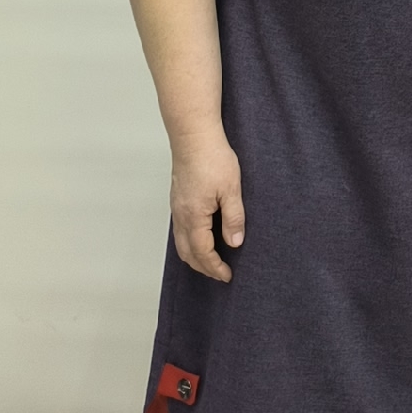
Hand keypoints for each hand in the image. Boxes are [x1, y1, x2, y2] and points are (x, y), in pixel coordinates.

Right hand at [170, 132, 243, 282]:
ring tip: (212, 261)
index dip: (215, 267)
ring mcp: (177, 208)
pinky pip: (179, 230)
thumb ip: (234, 218)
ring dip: (195, 256)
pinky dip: (190, 242)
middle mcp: (181, 216)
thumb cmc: (213, 159)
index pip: (203, 252)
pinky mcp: (177, 200)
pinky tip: (201, 238)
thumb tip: (235, 243)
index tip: (227, 276)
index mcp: (194, 217)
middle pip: (187, 253)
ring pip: (181, 243)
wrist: (193, 137)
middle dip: (203, 267)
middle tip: (220, 274)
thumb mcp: (231, 189)